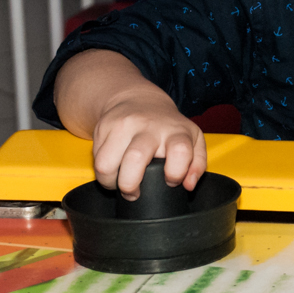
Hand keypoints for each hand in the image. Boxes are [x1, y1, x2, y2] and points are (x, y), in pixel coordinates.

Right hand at [55, 49, 207, 200]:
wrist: (137, 99)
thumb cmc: (168, 127)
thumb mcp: (192, 140)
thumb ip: (197, 164)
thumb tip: (188, 186)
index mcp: (175, 131)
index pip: (180, 151)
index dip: (175, 173)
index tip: (170, 181)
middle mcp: (148, 126)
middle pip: (135, 158)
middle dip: (130, 185)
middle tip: (134, 192)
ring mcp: (123, 125)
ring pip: (106, 164)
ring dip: (110, 182)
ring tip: (120, 182)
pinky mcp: (103, 127)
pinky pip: (96, 160)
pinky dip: (102, 172)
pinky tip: (113, 168)